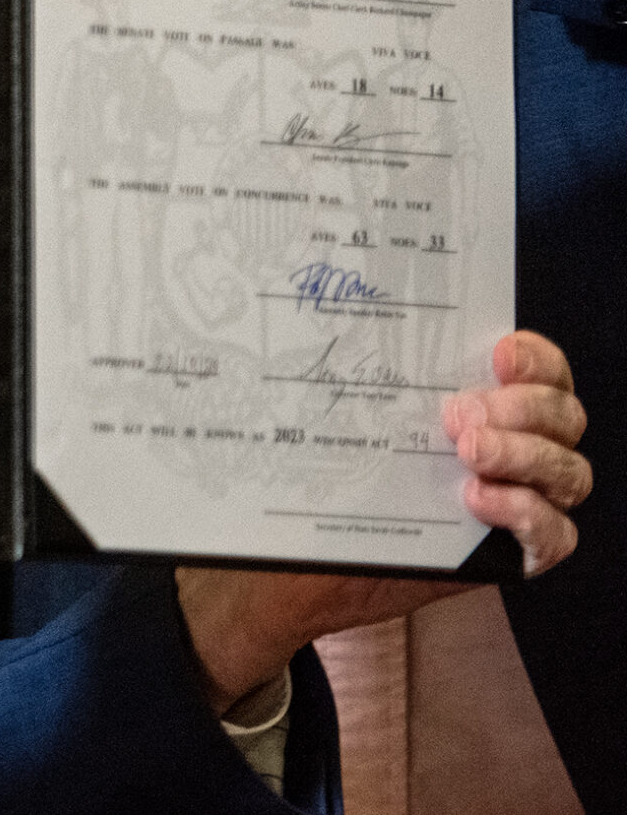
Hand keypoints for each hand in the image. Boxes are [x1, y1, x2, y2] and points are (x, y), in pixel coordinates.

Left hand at [175, 330, 590, 711]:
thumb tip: (324, 308)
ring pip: (569, 472)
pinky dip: (527, 513)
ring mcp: (521, 500)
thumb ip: (353, 371)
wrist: (300, 562)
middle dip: (522, 408)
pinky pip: (557, 535)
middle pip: (564, 418)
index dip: (536, 359)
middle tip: (456, 414)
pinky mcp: (513, 552)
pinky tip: (478, 500)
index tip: (498, 354)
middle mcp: (517, 447)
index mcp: (487, 403)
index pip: (544, 372)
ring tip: (466, 452)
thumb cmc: (323, 477)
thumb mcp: (339, 418)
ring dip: (524, 455)